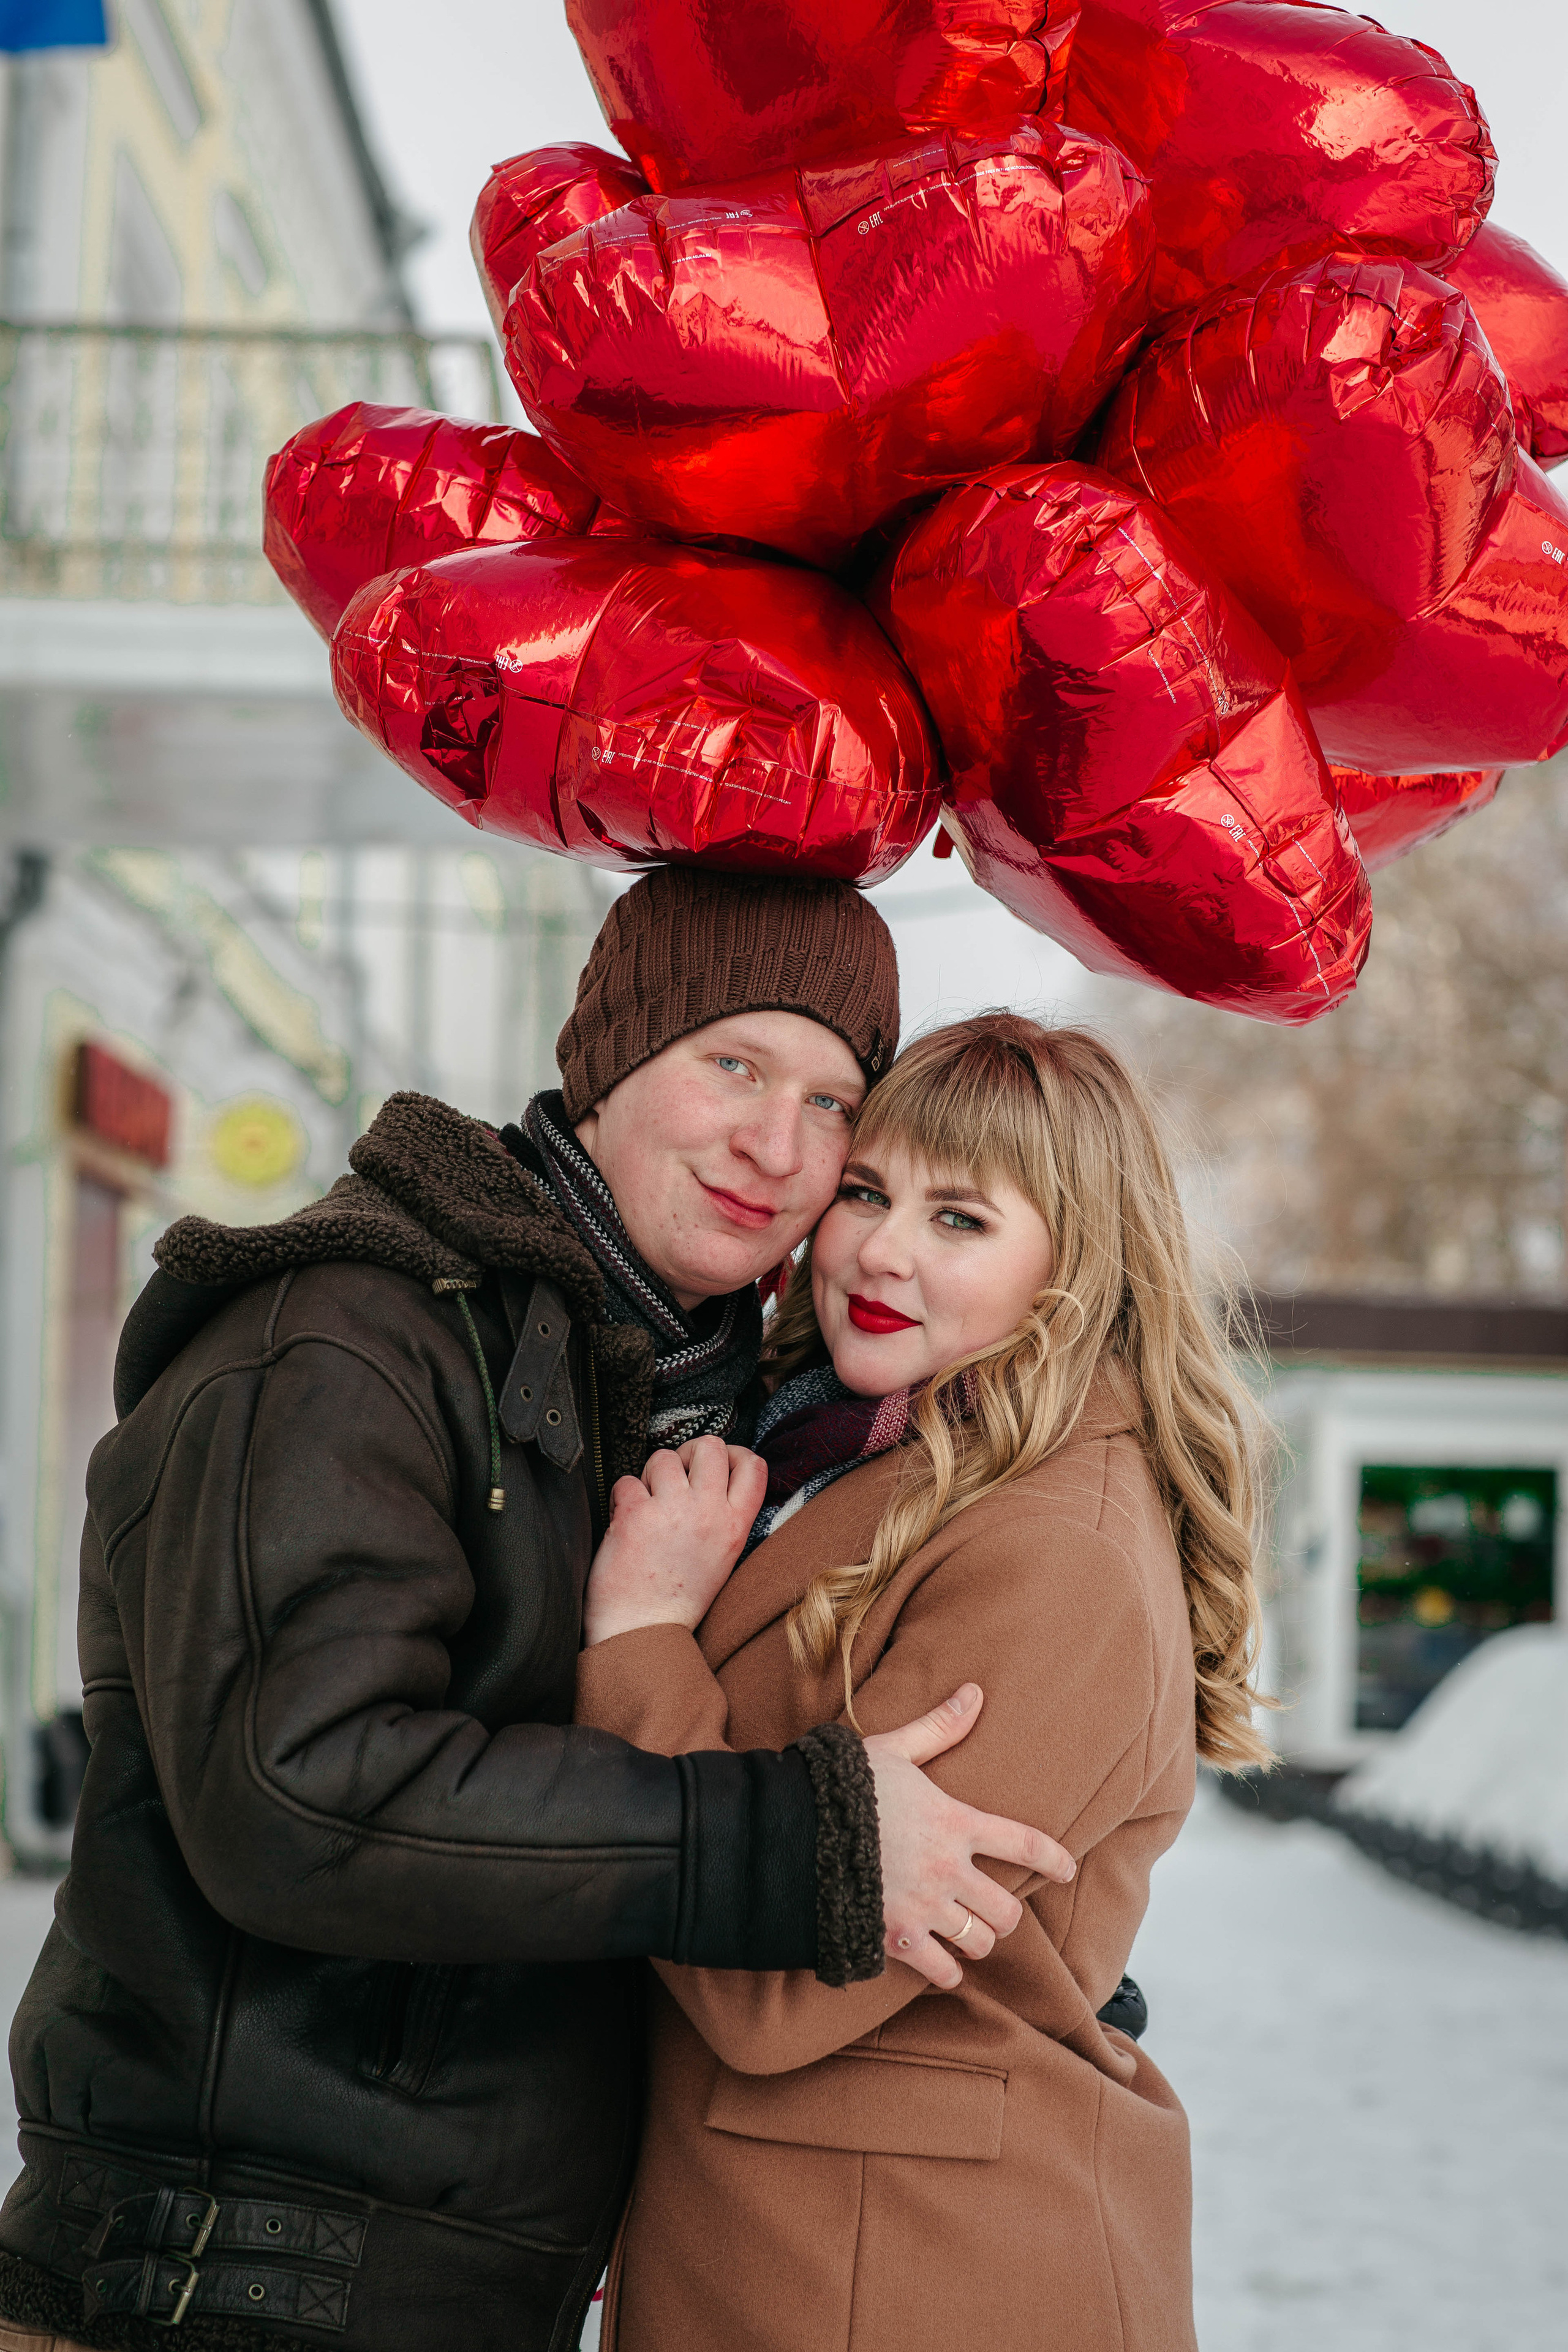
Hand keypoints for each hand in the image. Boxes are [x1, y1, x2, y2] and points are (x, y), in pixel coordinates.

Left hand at [583, 1437, 767, 1647]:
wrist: (643, 1633)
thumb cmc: (677, 1599)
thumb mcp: (722, 1557)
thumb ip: (723, 1517)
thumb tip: (711, 1477)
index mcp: (734, 1526)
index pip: (753, 1464)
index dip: (733, 1453)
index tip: (715, 1463)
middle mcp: (708, 1513)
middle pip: (710, 1445)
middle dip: (688, 1453)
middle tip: (674, 1476)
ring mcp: (673, 1511)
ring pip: (663, 1456)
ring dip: (649, 1476)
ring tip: (647, 1506)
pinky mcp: (636, 1515)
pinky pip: (626, 1481)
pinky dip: (621, 1498)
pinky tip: (624, 1521)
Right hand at [864, 1684, 1076, 1990]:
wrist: (792, 1831)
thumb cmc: (843, 1788)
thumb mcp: (893, 1750)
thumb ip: (938, 1728)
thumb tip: (975, 1692)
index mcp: (953, 1822)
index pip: (1022, 1843)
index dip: (1052, 1859)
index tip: (1067, 1868)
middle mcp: (947, 1870)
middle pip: (1006, 1909)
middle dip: (1005, 1914)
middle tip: (994, 1911)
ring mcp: (923, 1907)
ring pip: (979, 1941)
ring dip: (977, 1941)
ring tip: (967, 1935)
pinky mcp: (896, 1938)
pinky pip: (942, 1971)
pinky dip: (946, 1971)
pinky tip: (940, 1963)